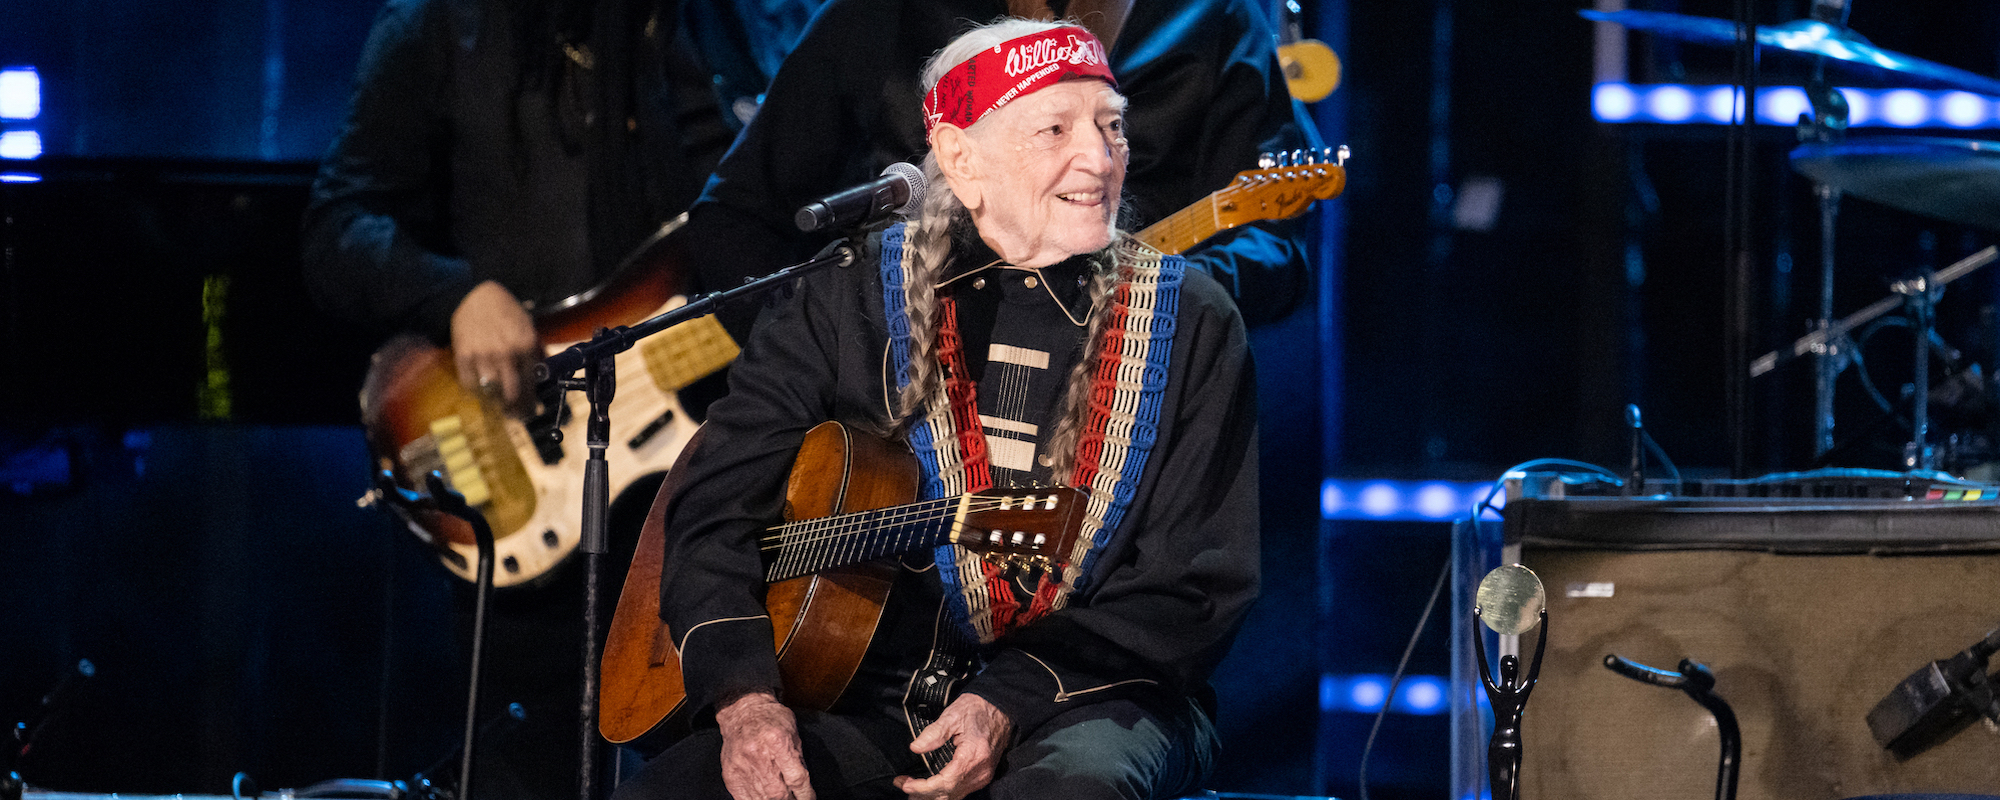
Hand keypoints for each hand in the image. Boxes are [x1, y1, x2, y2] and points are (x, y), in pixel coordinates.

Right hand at [449, 280, 538, 408]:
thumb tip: (544, 374)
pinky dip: (476, 392)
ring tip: (499, 406)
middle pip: (512, 394)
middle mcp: (505, 353)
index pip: (530, 384)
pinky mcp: (463, 356)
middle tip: (515, 415)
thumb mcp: (529, 327)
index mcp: (525, 346)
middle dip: (514, 409)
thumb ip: (536, 351)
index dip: (530, 402)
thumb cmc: (506, 312)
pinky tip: (482, 392)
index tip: (530, 411)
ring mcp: (483, 356)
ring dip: (496, 402)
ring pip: (491, 393)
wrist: (474, 297)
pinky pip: (470, 385)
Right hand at [715, 691, 815, 799]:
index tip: (809, 799)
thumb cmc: (769, 717)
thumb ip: (798, 759)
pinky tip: (764, 799)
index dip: (805, 794)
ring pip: (762, 798)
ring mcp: (742, 766)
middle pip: (778, 793)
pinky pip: (744, 798)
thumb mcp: (792, 731)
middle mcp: (758, 755)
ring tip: (781, 799)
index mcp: (777, 741)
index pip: (796, 778)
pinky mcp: (730, 774)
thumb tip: (803, 786)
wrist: (741, 710)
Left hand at [893, 694, 1013, 799]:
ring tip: (911, 790)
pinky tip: (930, 790)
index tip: (904, 783)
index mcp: (973, 756)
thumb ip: (934, 733)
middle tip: (902, 784)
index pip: (944, 782)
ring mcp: (983, 776)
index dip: (922, 787)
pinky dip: (943, 793)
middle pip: (948, 793)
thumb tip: (915, 748)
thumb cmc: (977, 709)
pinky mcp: (982, 776)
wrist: (1000, 708)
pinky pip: (960, 791)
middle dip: (922, 794)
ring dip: (932, 796)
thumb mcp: (952, 715)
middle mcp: (980, 771)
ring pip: (954, 796)